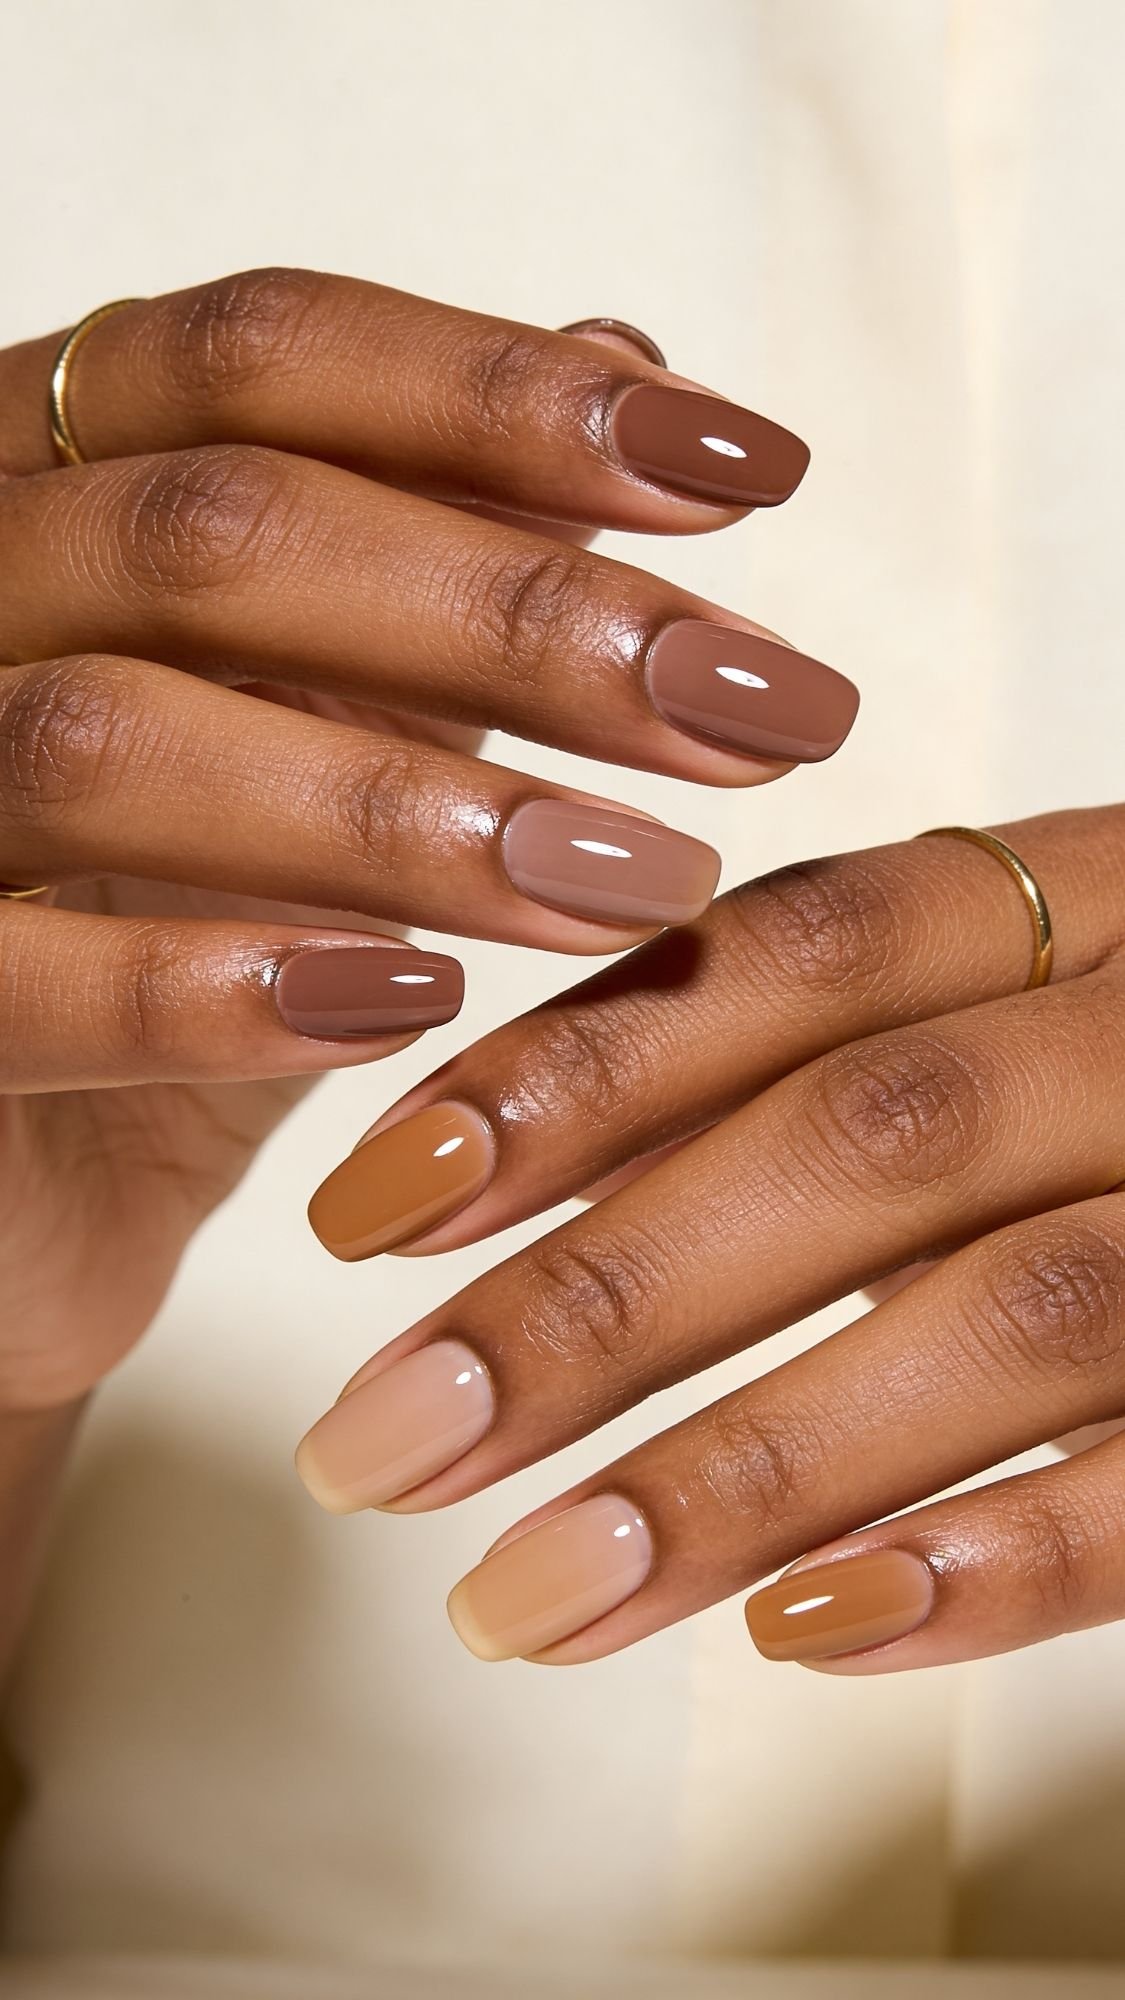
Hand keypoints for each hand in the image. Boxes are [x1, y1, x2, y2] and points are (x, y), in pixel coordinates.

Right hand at [0, 268, 855, 1411]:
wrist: (25, 1190)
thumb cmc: (174, 930)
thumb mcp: (318, 722)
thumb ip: (430, 556)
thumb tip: (629, 359)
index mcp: (38, 483)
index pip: (259, 359)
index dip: (506, 397)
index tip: (751, 473)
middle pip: (211, 533)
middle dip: (513, 617)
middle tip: (756, 708)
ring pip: (110, 738)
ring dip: (407, 810)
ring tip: (642, 875)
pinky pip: (11, 975)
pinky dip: (217, 987)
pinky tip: (416, 1006)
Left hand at [297, 806, 1124, 1673]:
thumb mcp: (1048, 981)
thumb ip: (846, 1034)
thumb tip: (525, 1145)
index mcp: (1096, 894)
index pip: (796, 952)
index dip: (569, 1074)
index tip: (366, 1204)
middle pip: (859, 1142)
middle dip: (596, 1299)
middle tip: (380, 1443)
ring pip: (1000, 1316)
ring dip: (740, 1470)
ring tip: (524, 1594)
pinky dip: (995, 1561)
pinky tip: (808, 1636)